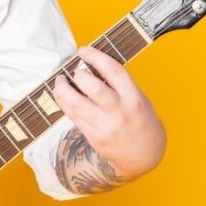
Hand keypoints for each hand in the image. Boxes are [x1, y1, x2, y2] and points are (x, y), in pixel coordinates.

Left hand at [52, 45, 165, 179]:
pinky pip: (72, 115)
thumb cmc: (140, 120)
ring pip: (76, 103)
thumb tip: (91, 64)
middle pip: (93, 88)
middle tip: (75, 71)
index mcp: (133, 98)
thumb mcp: (138, 98)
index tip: (83, 50)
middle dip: (79, 75)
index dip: (95, 57)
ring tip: (60, 80)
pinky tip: (60, 94)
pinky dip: (62, 101)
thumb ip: (119, 84)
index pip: (113, 71)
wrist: (145, 155)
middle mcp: (119, 112)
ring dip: (62, 88)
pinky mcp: (94, 137)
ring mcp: (106, 126)